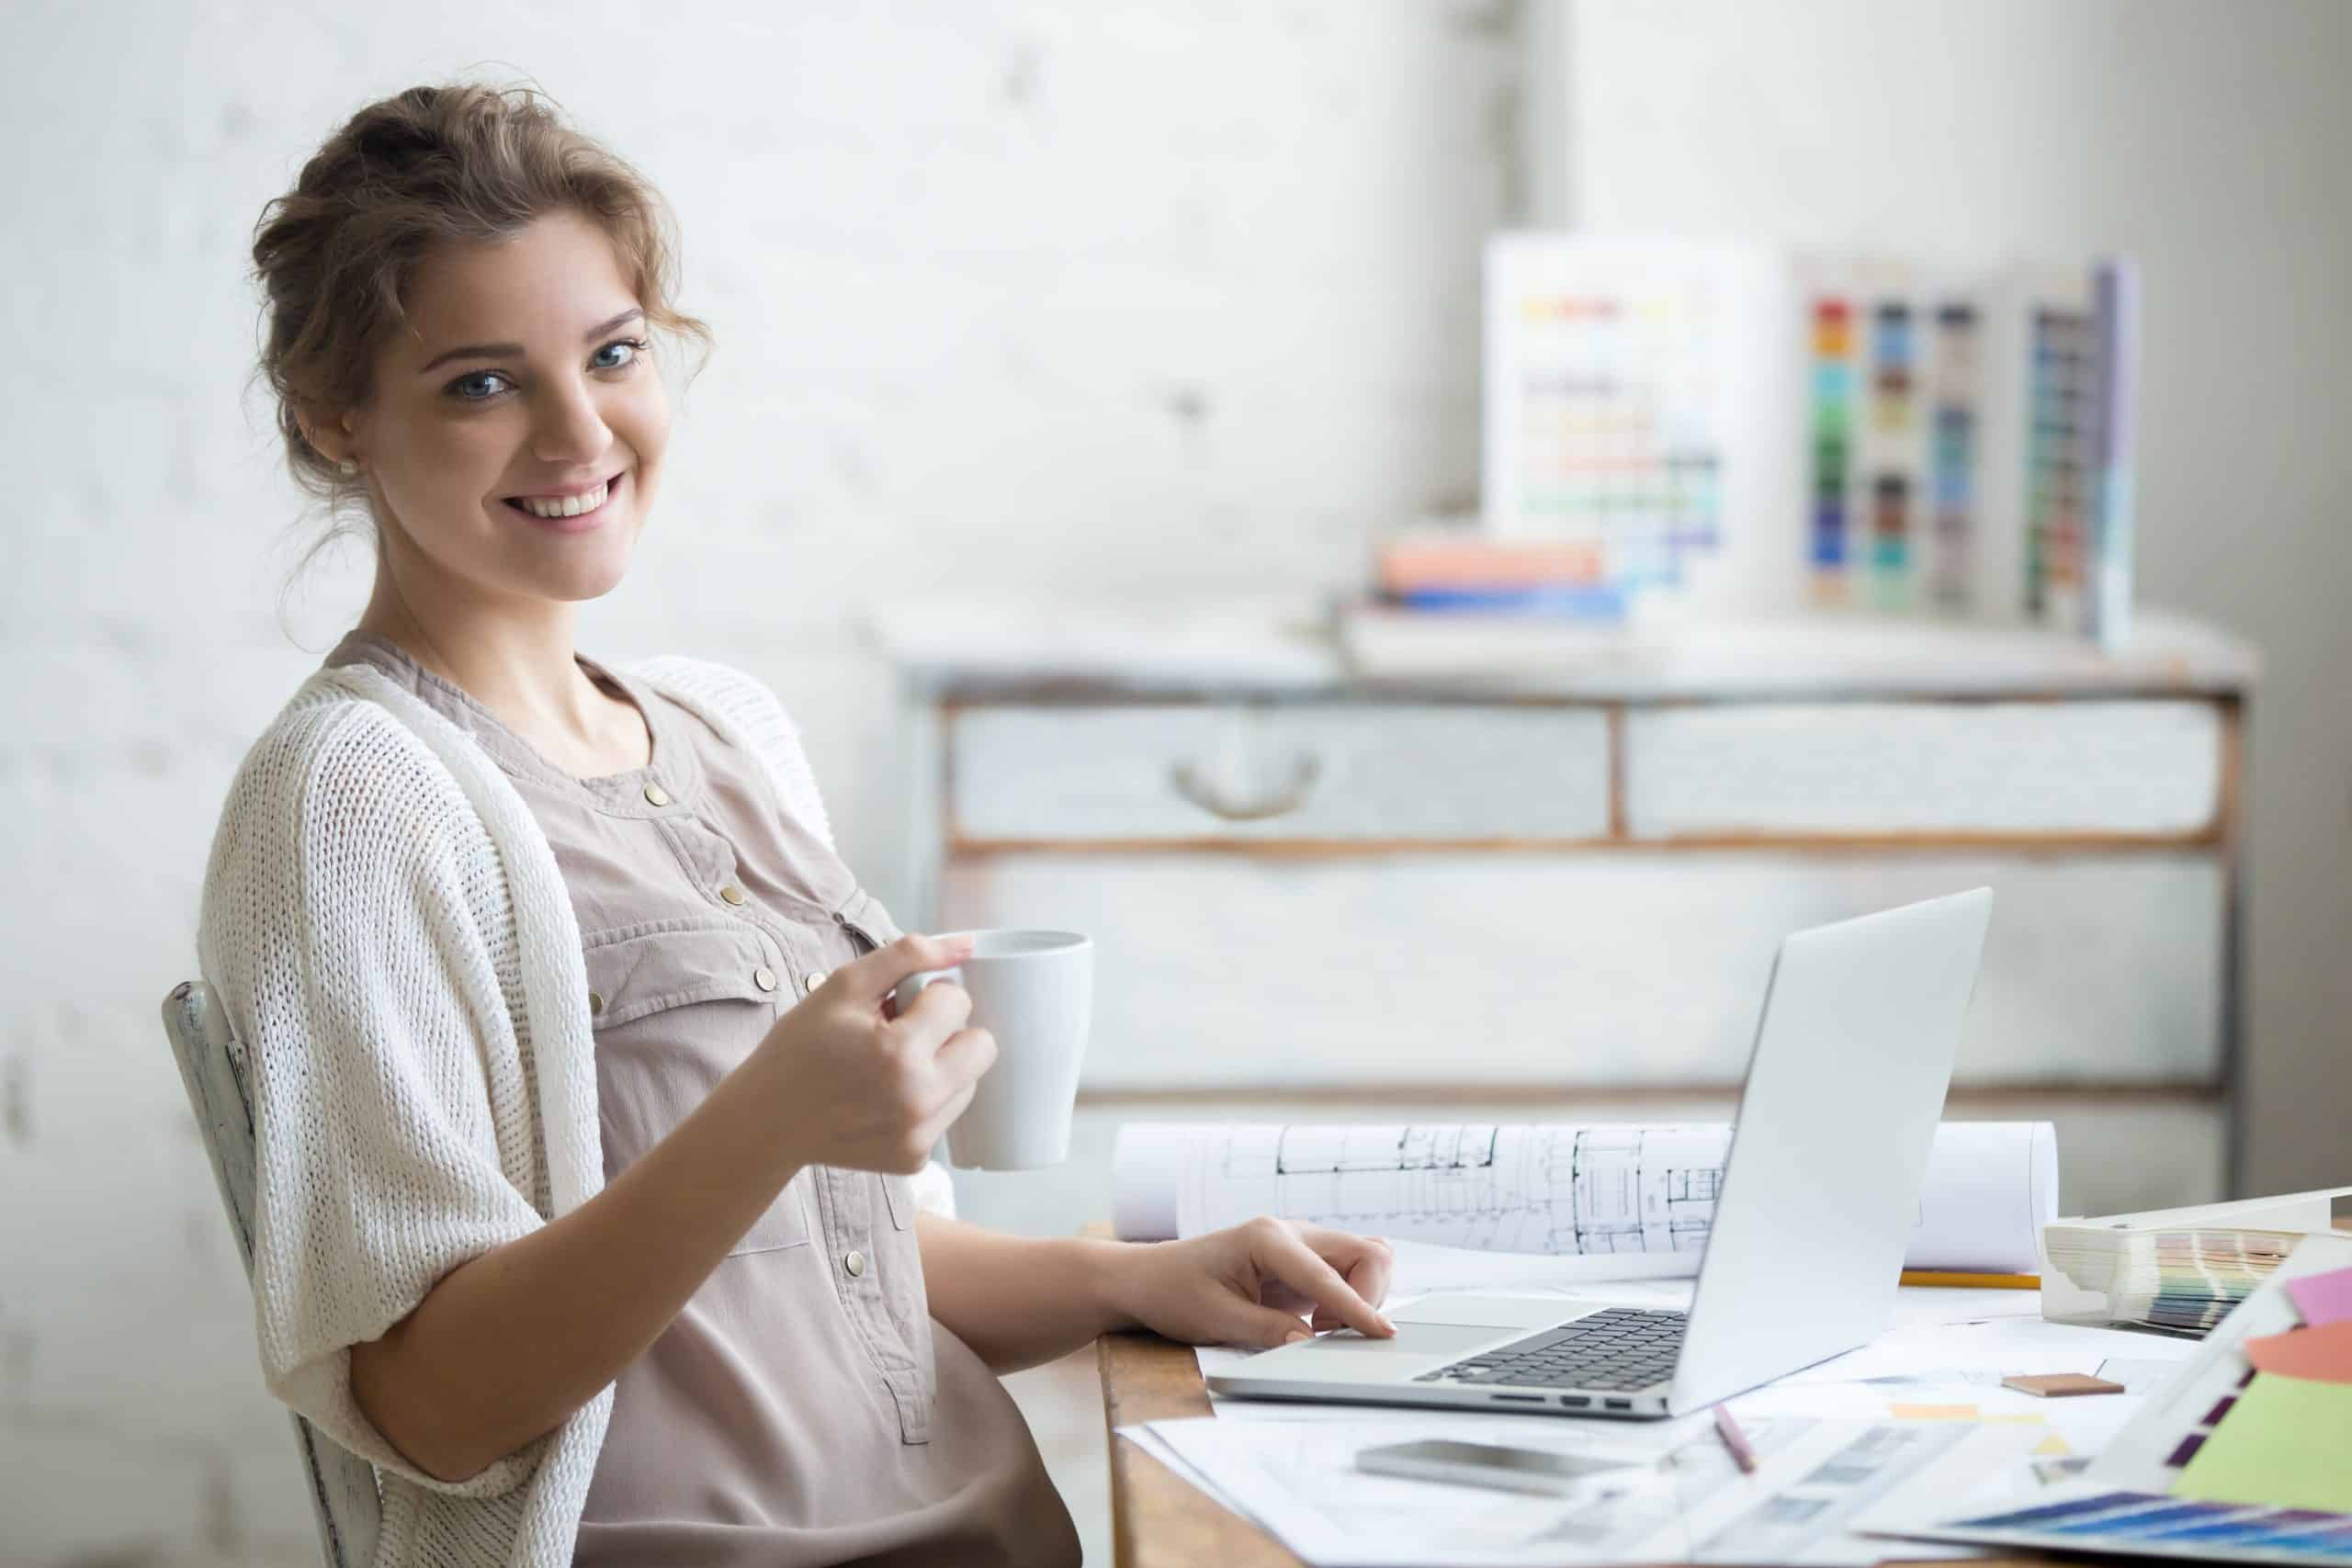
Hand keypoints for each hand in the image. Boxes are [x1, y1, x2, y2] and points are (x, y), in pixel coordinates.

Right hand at [756, 932, 997, 1173]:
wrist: (766, 1120)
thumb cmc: (801, 1048)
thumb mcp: (844, 987)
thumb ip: (908, 956)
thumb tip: (967, 945)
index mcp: (900, 1052)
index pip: (958, 1002)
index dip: (927, 996)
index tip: (896, 1007)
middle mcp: (917, 1100)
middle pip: (983, 1046)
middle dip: (950, 1031)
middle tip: (905, 1035)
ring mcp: (918, 1137)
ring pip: (970, 1082)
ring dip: (942, 1067)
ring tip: (890, 1067)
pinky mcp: (915, 1160)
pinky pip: (946, 1114)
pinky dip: (925, 1101)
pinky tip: (884, 1097)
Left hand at [1113, 1217, 1396, 1348]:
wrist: (1148, 1278)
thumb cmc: (1174, 1292)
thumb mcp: (1217, 1320)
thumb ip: (1269, 1331)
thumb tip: (1312, 1345)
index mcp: (1266, 1239)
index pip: (1327, 1276)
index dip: (1358, 1308)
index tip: (1381, 1333)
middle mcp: (1289, 1233)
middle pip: (1364, 1252)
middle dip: (1368, 1296)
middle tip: (1333, 1335)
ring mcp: (1299, 1244)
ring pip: (1363, 1257)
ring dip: (1361, 1294)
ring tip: (1324, 1328)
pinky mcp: (1302, 1261)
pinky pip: (1347, 1271)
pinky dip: (1350, 1296)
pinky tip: (1320, 1322)